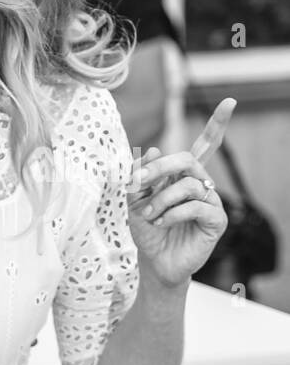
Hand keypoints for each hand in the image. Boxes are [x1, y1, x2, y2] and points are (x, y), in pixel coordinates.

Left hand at [126, 98, 235, 287]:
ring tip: (149, 215)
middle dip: (159, 169)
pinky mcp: (216, 220)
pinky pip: (195, 206)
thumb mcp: (134, 200)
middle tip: (138, 184)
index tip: (229, 102)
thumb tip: (155, 149)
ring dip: (160, 200)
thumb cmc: (147, 230)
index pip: (205, 146)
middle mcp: (202, 184)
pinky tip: (162, 223)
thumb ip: (140, 177)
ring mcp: (211, 202)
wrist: (154, 262)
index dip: (217, 124)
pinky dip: (172, 214)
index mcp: (185, 176)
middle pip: (188, 159)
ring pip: (187, 185)